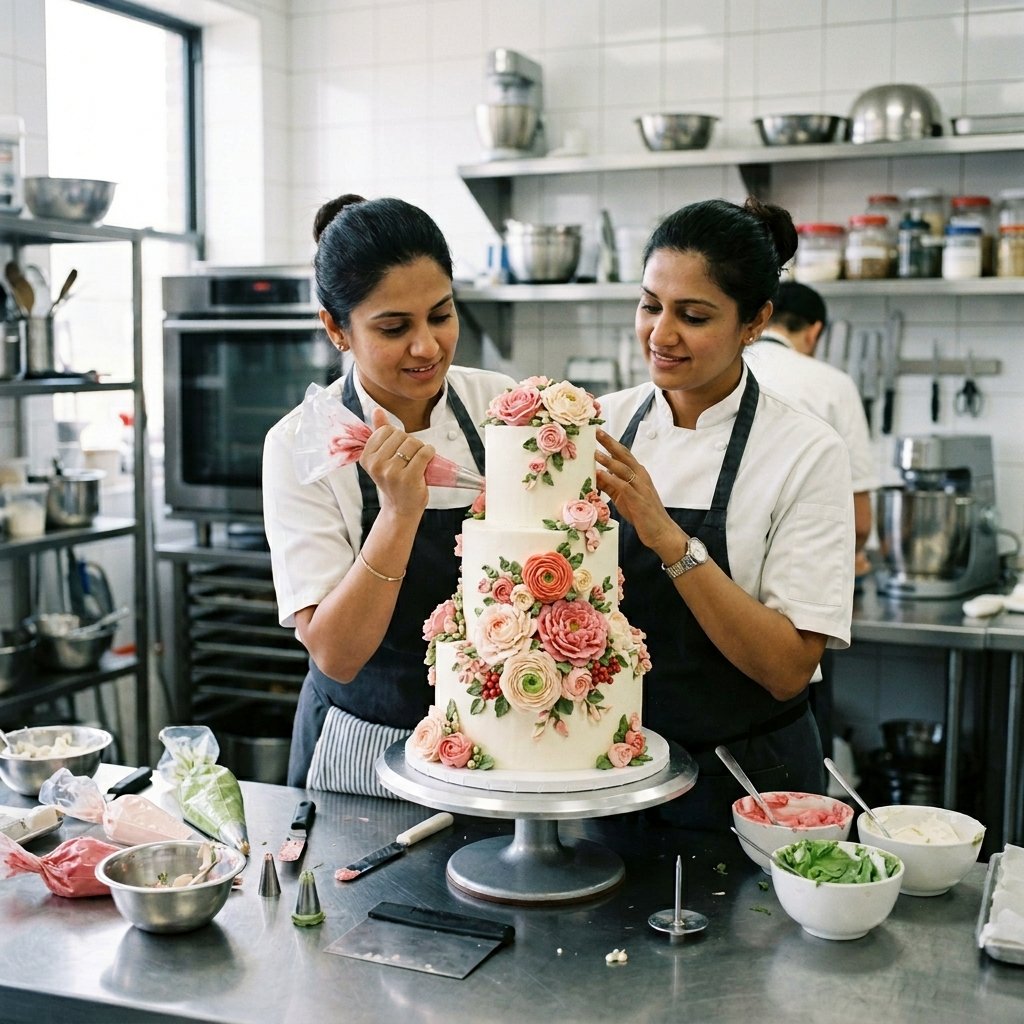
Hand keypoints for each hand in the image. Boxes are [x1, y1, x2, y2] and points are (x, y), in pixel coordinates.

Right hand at [360, 408, 434, 516]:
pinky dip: (430, 453)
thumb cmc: (394, 481)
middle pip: (401, 435)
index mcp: (366, 457)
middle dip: (410, 443)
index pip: (386, 430)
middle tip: (409, 459)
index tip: (398, 451)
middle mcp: (376, 464)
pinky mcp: (408, 478)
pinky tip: (428, 460)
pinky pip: (423, 453)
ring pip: (413, 443)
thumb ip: (379, 433)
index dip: (398, 437)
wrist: (401, 508)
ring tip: (417, 462)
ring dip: (421, 449)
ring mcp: (392, 472)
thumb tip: (377, 410)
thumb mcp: (382, 458)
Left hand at [595, 429, 682, 558]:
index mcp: (638, 473)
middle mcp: (641, 476)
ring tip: (594, 452)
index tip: (598, 431)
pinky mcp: (638, 499)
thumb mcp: (622, 497)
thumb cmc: (641, 514)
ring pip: (623, 469)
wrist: (661, 531)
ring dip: (608, 460)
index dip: (611, 442)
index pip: (623, 454)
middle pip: (624, 455)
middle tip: (596, 432)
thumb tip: (594, 474)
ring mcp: (641, 487)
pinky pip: (623, 486)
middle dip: (610, 443)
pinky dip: (611, 479)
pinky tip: (600, 474)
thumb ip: (610, 485)